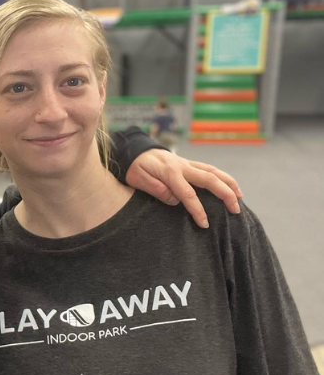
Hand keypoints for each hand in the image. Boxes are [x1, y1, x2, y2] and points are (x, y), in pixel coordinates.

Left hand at [126, 149, 241, 227]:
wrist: (135, 150)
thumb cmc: (135, 167)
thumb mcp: (138, 179)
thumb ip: (156, 189)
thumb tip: (175, 200)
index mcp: (170, 173)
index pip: (188, 194)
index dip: (198, 210)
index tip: (205, 224)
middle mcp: (182, 166)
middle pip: (210, 179)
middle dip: (225, 194)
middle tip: (235, 210)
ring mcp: (187, 163)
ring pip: (214, 171)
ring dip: (229, 183)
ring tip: (240, 198)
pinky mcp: (189, 164)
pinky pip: (209, 169)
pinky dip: (222, 177)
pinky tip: (229, 186)